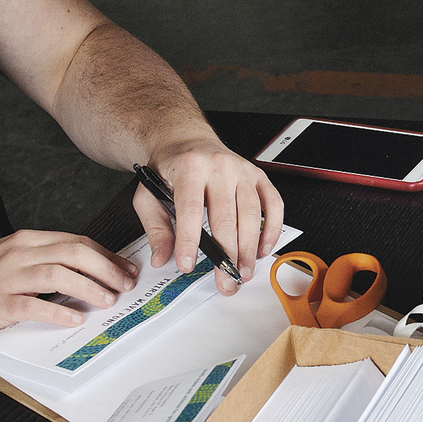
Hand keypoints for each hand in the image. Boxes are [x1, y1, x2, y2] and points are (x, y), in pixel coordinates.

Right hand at [0, 227, 141, 342]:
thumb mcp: (16, 262)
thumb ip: (49, 262)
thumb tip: (93, 271)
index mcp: (26, 241)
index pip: (76, 241)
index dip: (106, 256)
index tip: (126, 270)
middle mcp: (18, 254)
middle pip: (72, 252)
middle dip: (105, 268)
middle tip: (123, 285)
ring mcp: (7, 278)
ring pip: (57, 275)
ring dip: (88, 288)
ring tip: (106, 300)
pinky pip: (33, 305)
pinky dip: (57, 312)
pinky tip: (74, 319)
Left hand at [133, 136, 282, 289]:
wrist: (187, 140)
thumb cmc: (171, 168)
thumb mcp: (149, 193)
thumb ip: (155, 227)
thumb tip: (162, 257)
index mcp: (189, 167)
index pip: (190, 209)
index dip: (189, 240)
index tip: (187, 265)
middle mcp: (219, 166)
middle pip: (226, 216)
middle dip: (226, 255)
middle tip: (225, 281)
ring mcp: (242, 170)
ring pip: (251, 214)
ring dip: (249, 249)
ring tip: (243, 272)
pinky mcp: (258, 176)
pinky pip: (273, 204)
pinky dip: (271, 229)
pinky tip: (263, 249)